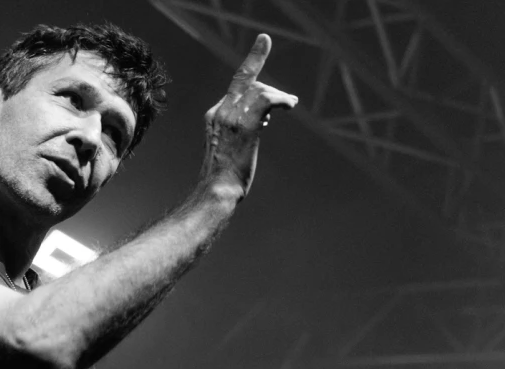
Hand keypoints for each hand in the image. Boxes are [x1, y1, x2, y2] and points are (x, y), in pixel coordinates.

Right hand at [199, 34, 297, 200]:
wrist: (216, 190)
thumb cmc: (224, 178)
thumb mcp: (230, 147)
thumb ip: (242, 129)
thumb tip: (262, 121)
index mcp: (214, 115)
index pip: (237, 83)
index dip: (253, 60)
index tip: (264, 41)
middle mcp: (220, 111)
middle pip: (250, 83)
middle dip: (272, 89)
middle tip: (290, 102)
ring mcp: (230, 117)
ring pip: (259, 89)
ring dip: (279, 96)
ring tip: (290, 105)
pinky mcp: (244, 125)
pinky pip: (266, 100)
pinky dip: (281, 100)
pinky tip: (290, 105)